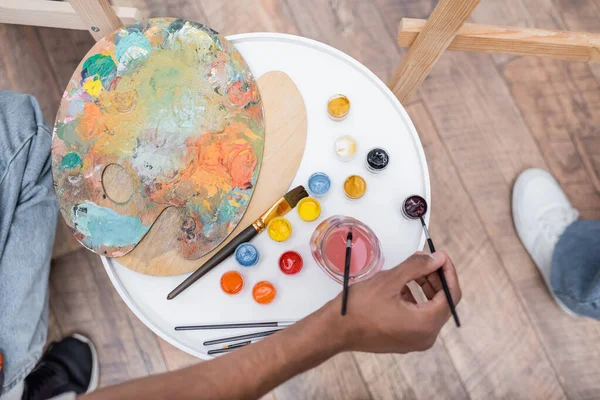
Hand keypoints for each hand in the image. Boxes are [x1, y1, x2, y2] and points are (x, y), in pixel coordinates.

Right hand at [328, 251, 460, 353]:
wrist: (335, 330)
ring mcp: (414, 341)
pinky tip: (400, 286)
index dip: (447, 272)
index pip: (451, 294)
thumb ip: (417, 267)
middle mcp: (425, 337)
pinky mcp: (403, 340)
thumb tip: (438, 258)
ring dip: (424, 287)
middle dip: (435, 278)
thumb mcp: (390, 280)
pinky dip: (414, 300)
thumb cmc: (360, 306)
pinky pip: (417, 317)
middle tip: (424, 259)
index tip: (440, 256)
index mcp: (426, 324)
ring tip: (411, 270)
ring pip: (429, 309)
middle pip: (442, 302)